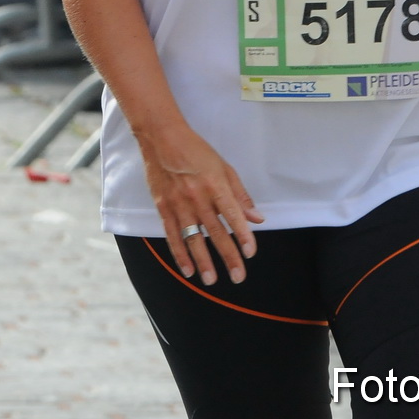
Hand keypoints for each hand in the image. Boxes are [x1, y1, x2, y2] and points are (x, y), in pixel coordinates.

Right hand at [138, 123, 264, 284]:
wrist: (161, 138)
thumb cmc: (195, 151)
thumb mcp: (224, 167)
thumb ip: (240, 195)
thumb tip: (257, 218)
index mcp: (215, 184)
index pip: (232, 214)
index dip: (242, 234)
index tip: (250, 252)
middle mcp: (198, 196)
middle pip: (215, 232)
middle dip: (228, 256)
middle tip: (238, 276)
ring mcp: (179, 203)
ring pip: (193, 238)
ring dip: (203, 261)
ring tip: (211, 280)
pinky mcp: (163, 207)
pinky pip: (172, 235)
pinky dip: (179, 253)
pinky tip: (187, 269)